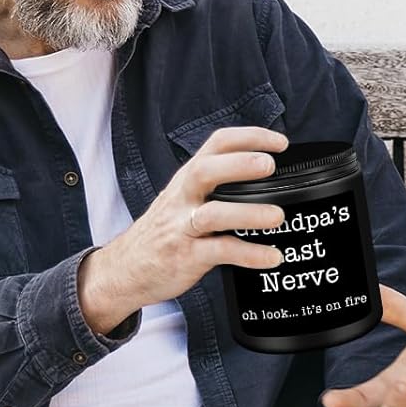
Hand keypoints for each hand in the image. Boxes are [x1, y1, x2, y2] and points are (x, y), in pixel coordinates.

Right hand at [78, 126, 290, 334]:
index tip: (279, 142)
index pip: (216, 144)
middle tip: (269, 166)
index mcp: (188, 179)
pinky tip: (271, 256)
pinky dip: (248, 254)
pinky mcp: (186, 257)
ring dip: (247, 213)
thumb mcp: (183, 198)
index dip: (249, 137)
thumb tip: (261, 175)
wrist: (126, 269)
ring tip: (276, 216)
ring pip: (213, 214)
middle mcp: (183, 198)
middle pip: (205, 171)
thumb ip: (214, 185)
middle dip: (239, 164)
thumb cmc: (164, 231)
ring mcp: (182, 227)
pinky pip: (219, 253)